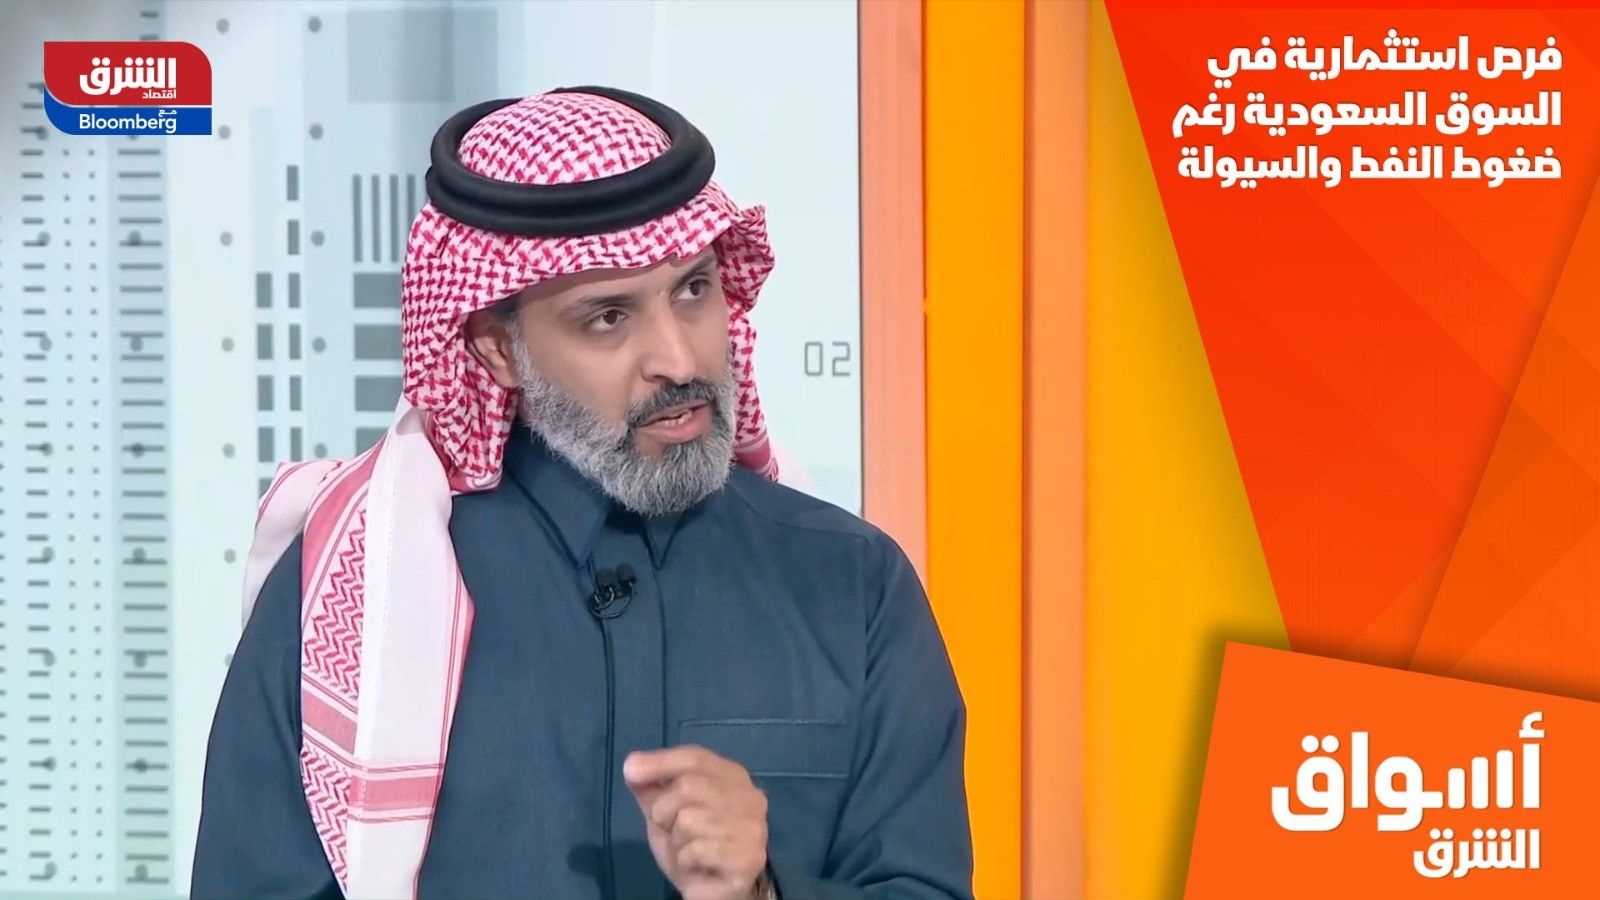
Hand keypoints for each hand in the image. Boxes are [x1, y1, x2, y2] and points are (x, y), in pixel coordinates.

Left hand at [623, 745, 768, 899]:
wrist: (713, 891)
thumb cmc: (692, 847)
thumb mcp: (665, 815)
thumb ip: (651, 790)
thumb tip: (632, 763)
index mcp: (731, 777)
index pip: (695, 757)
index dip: (661, 761)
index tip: (630, 770)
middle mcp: (749, 796)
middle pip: (688, 786)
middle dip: (665, 812)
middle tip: (672, 832)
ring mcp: (753, 826)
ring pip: (690, 820)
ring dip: (677, 842)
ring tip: (689, 852)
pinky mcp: (749, 856)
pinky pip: (698, 849)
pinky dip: (686, 860)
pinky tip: (698, 866)